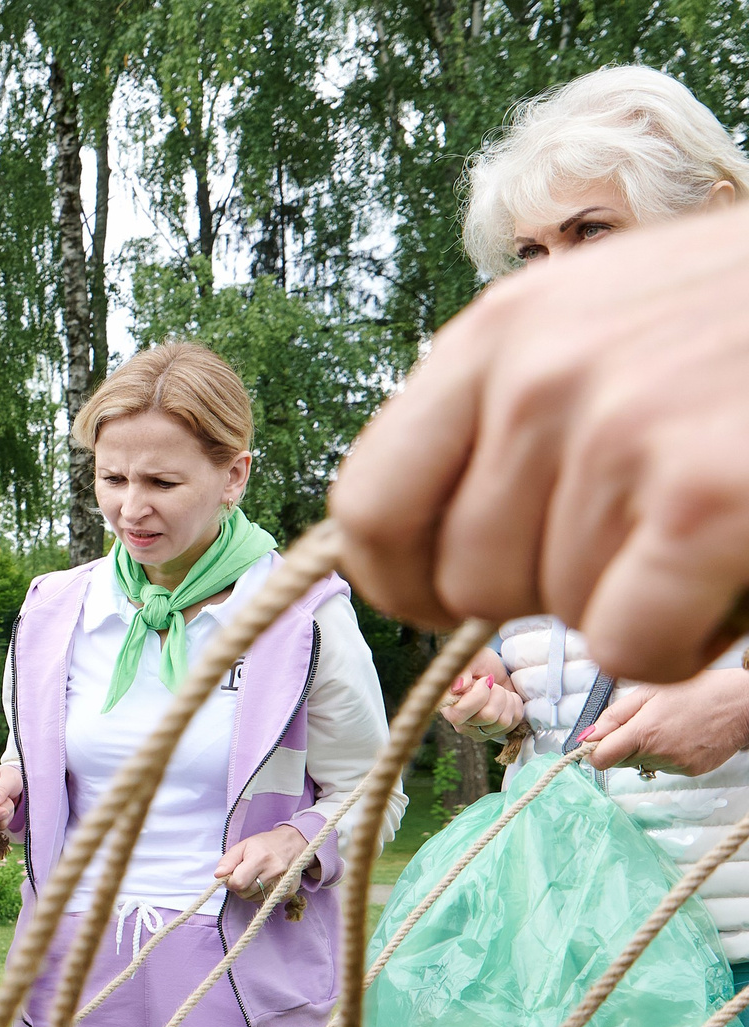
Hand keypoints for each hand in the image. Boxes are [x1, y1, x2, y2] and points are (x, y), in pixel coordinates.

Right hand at [0, 764, 21, 830]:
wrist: (11, 783)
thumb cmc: (10, 778)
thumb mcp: (10, 778)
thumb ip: (1, 788)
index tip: (5, 810)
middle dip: (1, 815)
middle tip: (9, 802)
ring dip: (5, 817)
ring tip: (7, 803)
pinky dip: (4, 821)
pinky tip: (5, 810)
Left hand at [215, 824, 313, 896]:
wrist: (292, 844)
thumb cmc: (264, 844)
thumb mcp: (242, 846)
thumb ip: (228, 861)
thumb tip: (218, 875)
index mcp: (260, 858)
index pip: (238, 883)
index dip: (230, 881)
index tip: (232, 875)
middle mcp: (274, 872)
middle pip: (245, 893)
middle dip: (239, 886)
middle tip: (244, 875)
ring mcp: (283, 883)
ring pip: (254, 899)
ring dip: (249, 891)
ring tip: (255, 877)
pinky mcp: (289, 892)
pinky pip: (266, 900)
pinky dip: (261, 894)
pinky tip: (265, 882)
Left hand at [330, 203, 748, 681]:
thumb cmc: (747, 327)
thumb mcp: (604, 326)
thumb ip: (506, 418)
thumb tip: (408, 558)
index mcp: (499, 334)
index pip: (369, 505)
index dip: (399, 581)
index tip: (438, 600)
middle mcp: (542, 378)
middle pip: (465, 582)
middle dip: (549, 586)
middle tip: (647, 528)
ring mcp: (623, 435)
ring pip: (559, 614)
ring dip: (639, 597)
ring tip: (713, 512)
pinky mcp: (704, 501)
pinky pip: (629, 646)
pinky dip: (684, 639)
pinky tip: (732, 569)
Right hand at [442, 650, 526, 742]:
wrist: (491, 670)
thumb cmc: (478, 664)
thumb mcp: (470, 661)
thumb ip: (462, 672)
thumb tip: (457, 687)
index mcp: (448, 708)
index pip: (460, 714)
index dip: (478, 696)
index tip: (484, 680)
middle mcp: (461, 724)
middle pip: (488, 717)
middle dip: (497, 694)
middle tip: (493, 684)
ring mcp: (479, 731)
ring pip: (503, 722)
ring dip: (507, 700)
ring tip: (499, 691)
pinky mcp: (495, 733)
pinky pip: (514, 724)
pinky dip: (515, 707)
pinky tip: (506, 699)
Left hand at [585, 670, 748, 776]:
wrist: (742, 703)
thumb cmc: (698, 690)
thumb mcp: (650, 692)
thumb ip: (614, 715)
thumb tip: (588, 735)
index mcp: (643, 732)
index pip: (601, 759)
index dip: (595, 751)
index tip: (599, 742)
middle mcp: (658, 753)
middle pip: (620, 762)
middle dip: (622, 746)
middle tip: (641, 724)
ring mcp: (676, 765)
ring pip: (644, 764)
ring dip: (647, 750)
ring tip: (669, 726)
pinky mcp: (691, 771)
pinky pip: (666, 767)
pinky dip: (668, 754)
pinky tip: (683, 736)